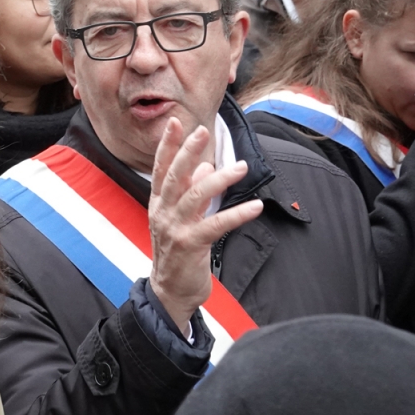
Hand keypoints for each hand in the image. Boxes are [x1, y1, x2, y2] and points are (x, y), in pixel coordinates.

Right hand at [148, 119, 263, 331]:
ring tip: (240, 167)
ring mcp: (174, 229)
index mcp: (158, 204)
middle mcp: (163, 212)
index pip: (161, 169)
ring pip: (195, 197)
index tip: (174, 122)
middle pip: (175, 176)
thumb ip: (189, 192)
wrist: (170, 292)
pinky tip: (255, 206)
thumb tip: (204, 166)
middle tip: (202, 131)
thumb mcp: (180, 220)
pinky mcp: (190, 245)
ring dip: (219, 179)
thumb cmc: (177, 253)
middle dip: (188, 151)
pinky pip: (215, 225)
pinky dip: (237, 214)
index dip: (167, 146)